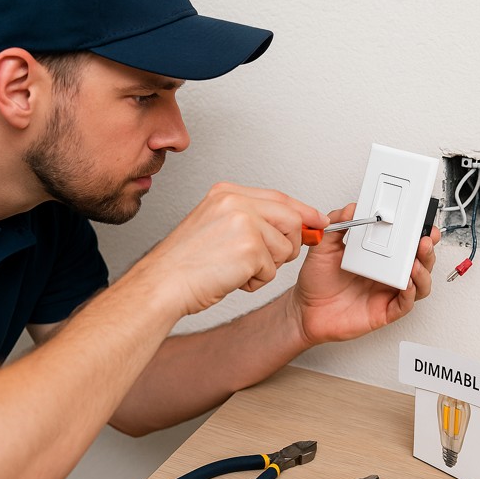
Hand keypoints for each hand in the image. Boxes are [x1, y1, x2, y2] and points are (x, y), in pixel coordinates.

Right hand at [133, 183, 328, 316]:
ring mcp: (243, 223)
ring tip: (236, 269)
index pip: (279, 198)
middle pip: (291, 220)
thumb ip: (251, 219)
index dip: (302, 212)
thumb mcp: (216, 227)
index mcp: (226, 193)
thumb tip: (294, 224)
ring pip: (285, 247)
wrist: (162, 285)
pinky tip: (232, 278)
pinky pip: (273, 270)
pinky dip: (256, 281)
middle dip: (289, 245)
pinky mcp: (249, 248)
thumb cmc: (185, 264)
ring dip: (267, 267)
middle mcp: (235, 203)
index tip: (317, 221)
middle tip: (267, 260)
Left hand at [290, 203, 438, 346]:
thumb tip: (351, 207)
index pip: (404, 242)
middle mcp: (385, 274)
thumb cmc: (317, 282)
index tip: (420, 220)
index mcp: (376, 256)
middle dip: (427, 249)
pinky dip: (411, 293)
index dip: (416, 232)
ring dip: (423, 271)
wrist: (305, 309)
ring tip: (416, 261)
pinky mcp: (384, 311)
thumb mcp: (324, 247)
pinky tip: (408, 284)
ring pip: (419, 283)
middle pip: (419, 260)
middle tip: (425, 238)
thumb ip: (337, 225)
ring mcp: (386, 292)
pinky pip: (405, 304)